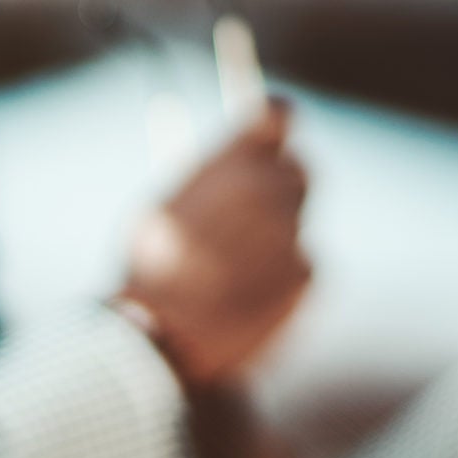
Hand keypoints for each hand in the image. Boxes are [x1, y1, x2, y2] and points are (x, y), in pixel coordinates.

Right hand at [117, 97, 310, 388]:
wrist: (164, 341)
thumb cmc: (151, 272)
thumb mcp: (162, 209)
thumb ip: (206, 178)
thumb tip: (234, 155)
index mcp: (230, 162)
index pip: (277, 116)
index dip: (274, 121)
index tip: (271, 130)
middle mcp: (269, 189)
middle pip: (297, 171)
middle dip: (279, 186)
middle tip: (252, 211)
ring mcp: (293, 232)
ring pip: (295, 221)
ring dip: (273, 237)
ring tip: (229, 269)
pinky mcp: (307, 274)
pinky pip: (302, 263)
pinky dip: (279, 275)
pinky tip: (244, 295)